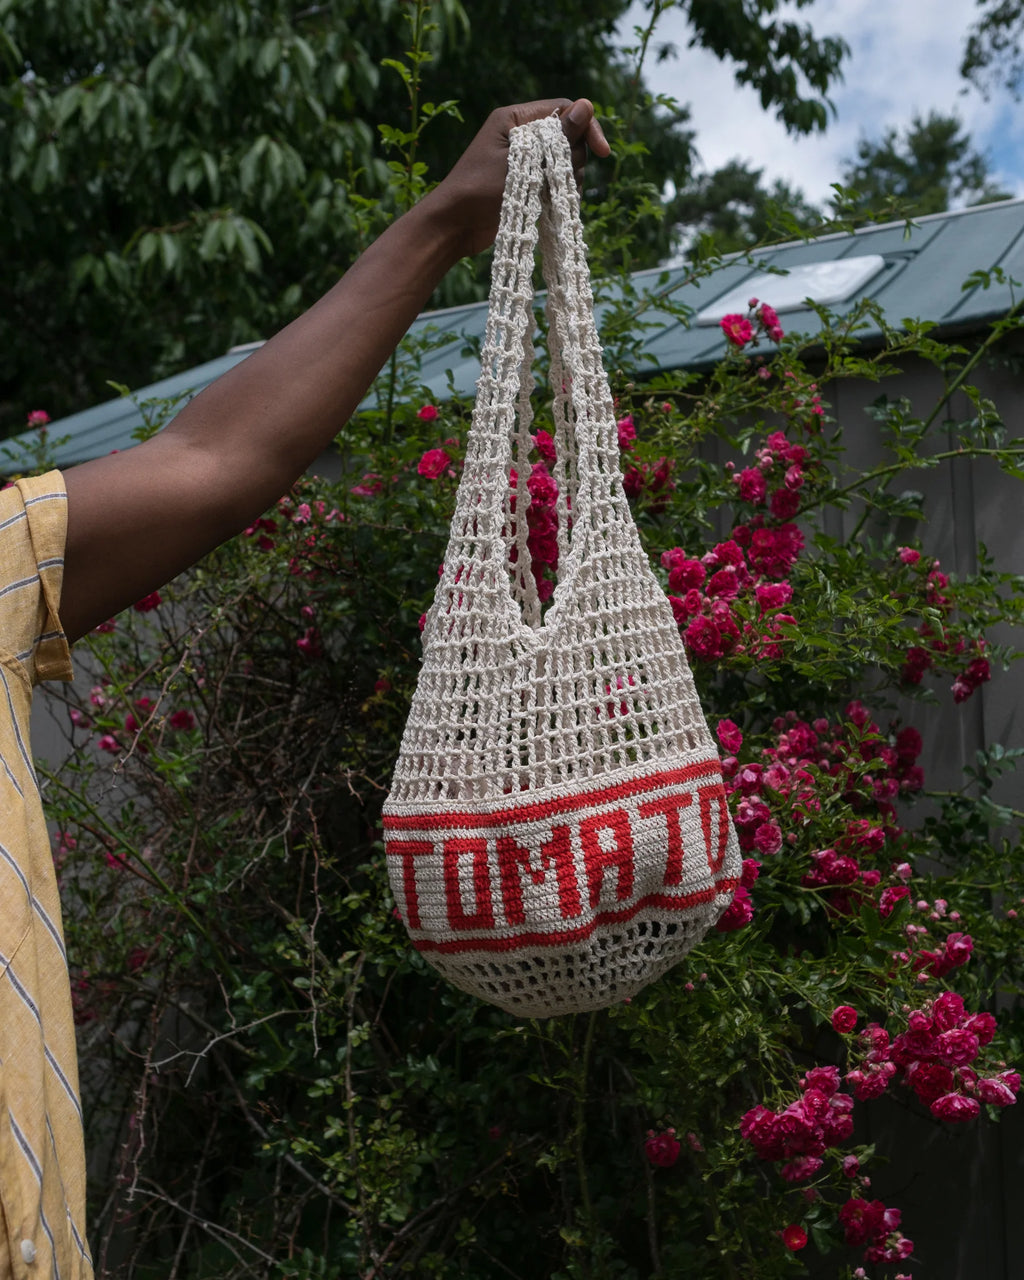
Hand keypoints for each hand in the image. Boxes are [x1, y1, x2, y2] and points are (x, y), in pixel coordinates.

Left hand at [426, 98, 610, 258]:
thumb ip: (554, 138)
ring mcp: (524, 160)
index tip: (602, 152)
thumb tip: (586, 106)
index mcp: (515, 118)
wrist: (454, 226)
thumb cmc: (478, 190)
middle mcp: (521, 135)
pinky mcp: (525, 183)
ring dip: (566, 180)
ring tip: (551, 198)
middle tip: (559, 182)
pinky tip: (552, 205)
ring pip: (564, 162)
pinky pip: (554, 181)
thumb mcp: (520, 162)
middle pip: (567, 137)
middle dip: (573, 160)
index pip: (563, 110)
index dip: (586, 127)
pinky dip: (558, 192)